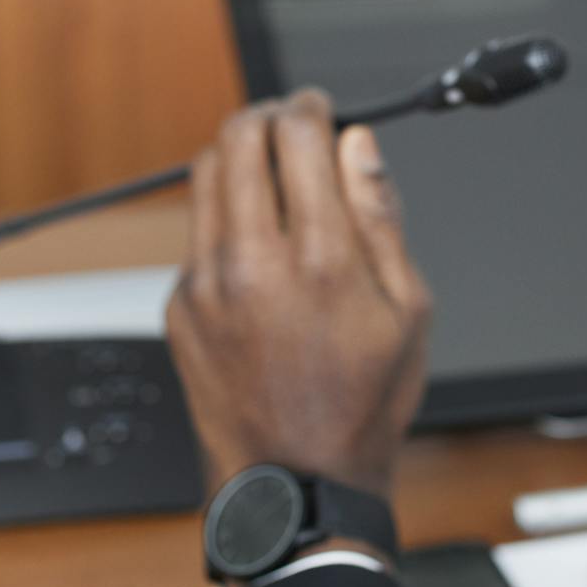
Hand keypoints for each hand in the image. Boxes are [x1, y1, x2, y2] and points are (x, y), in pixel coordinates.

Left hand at [165, 90, 432, 499]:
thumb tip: (359, 146)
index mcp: (320, 258)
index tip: (320, 107)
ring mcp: (206, 283)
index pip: (298, 135)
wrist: (296, 480)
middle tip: (290, 123)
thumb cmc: (362, 401)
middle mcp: (253, 262)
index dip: (311, 106)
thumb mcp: (407, 308)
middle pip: (238, 138)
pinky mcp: (179, 305)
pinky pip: (196, 234)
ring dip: (237, 156)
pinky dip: (224, 218)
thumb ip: (381, 215)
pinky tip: (256, 245)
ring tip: (269, 170)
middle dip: (267, 116)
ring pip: (205, 176)